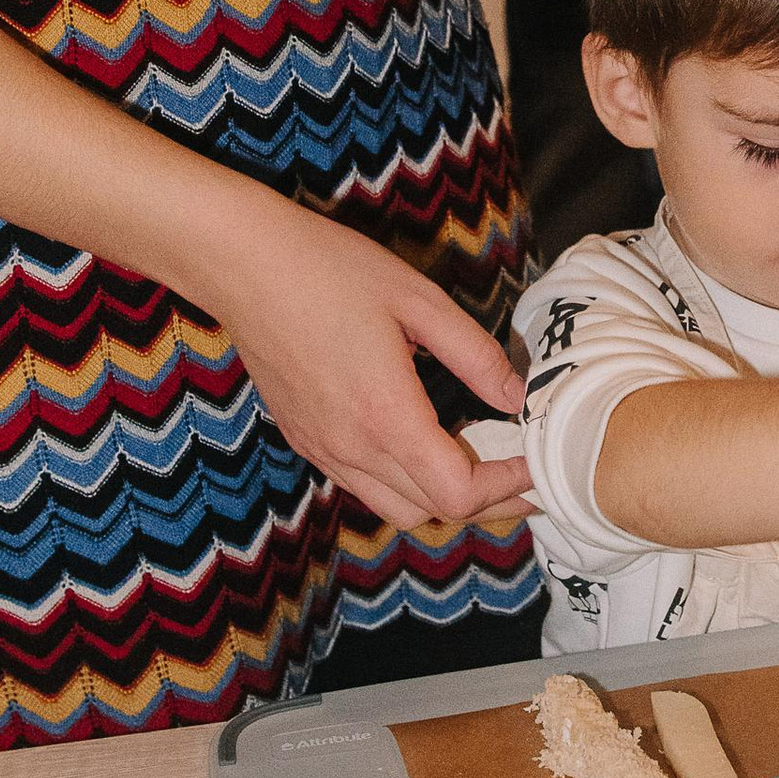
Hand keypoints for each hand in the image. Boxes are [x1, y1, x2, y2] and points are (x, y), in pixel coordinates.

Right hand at [201, 204, 530, 533]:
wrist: (243, 264)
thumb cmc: (331, 271)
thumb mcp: (420, 301)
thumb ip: (476, 356)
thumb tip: (519, 397)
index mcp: (386, 416)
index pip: (458, 495)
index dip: (507, 488)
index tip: (535, 464)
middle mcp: (350, 448)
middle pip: (432, 513)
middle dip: (488, 502)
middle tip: (524, 474)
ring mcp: (322, 449)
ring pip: (396, 508)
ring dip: (443, 498)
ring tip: (480, 465)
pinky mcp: (305, 440)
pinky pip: (363, 486)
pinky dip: (404, 484)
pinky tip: (425, 446)